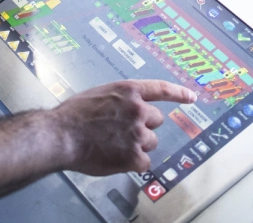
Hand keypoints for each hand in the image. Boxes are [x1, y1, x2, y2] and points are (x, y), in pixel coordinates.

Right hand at [51, 80, 197, 175]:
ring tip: (114, 146)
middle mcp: (138, 110)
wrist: (61, 134)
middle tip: (123, 132)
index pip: (162, 89)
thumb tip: (126, 110)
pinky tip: (116, 159)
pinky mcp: (135, 155)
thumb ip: (119, 100)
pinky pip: (144, 161)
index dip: (179, 94)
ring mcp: (138, 133)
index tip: (191, 97)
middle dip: (144, 126)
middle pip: (156, 120)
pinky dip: (133, 163)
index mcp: (129, 91)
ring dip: (138, 145)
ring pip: (150, 142)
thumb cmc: (73, 115)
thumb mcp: (100, 95)